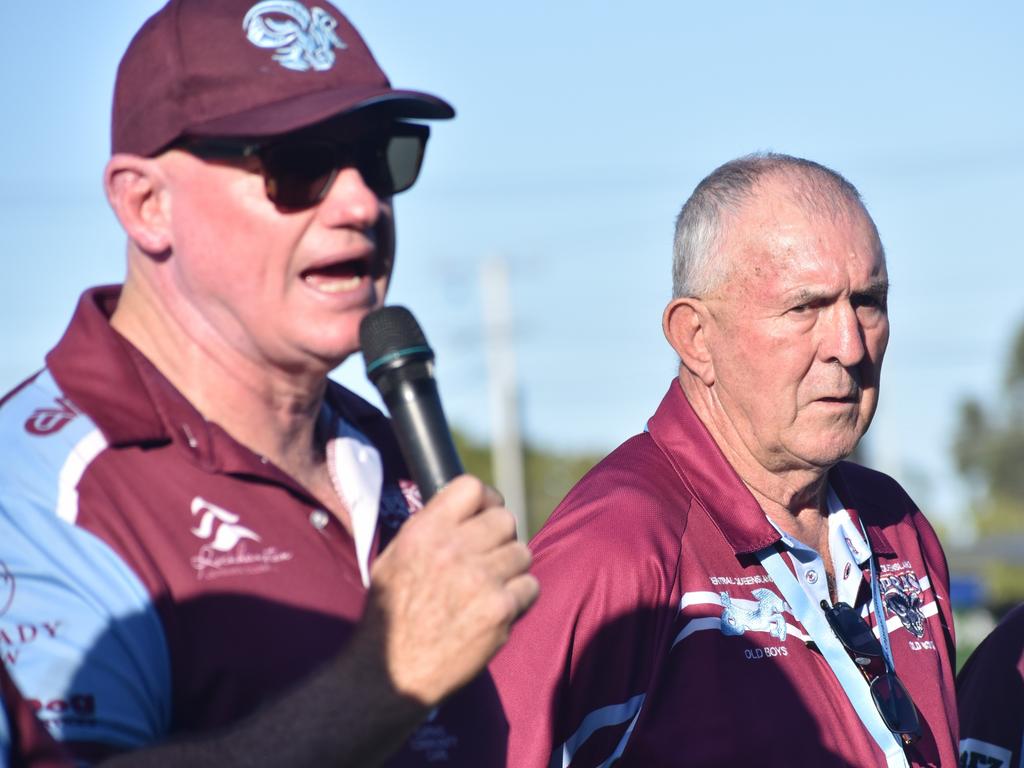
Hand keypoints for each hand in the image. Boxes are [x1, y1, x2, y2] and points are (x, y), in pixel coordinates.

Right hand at [363, 475, 538, 705]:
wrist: (392, 674)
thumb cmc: (390, 616)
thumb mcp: (393, 558)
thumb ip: (429, 527)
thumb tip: (465, 506)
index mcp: (424, 532)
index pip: (471, 487)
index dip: (485, 500)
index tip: (484, 516)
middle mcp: (452, 549)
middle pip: (505, 519)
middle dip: (500, 538)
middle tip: (487, 560)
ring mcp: (479, 579)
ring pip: (522, 551)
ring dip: (511, 569)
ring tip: (489, 588)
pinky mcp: (499, 609)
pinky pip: (530, 586)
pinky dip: (519, 598)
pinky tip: (496, 610)